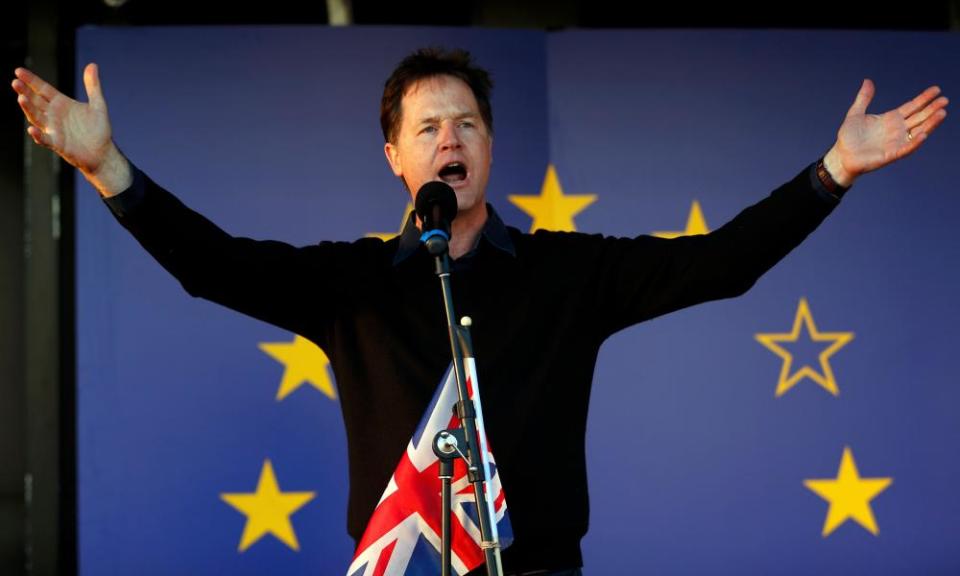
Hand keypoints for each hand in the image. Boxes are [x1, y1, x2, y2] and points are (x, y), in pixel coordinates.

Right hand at [12, 62, 130, 194]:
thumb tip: (93, 64)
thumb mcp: (98, 105)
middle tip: (15, 82)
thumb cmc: (98, 129)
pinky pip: (44, 139)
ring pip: (36, 117)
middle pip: (35, 101)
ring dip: (28, 109)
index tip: (18, 71)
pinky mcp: (57, 143)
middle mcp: (53, 115)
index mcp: (60, 103)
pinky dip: (38, 135)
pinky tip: (31, 129)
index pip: (42, 89)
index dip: (31, 80)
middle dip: (25, 92)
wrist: (103, 152)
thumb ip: (93, 86)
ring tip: (21, 98)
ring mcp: (53, 129)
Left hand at [825, 79, 948, 186]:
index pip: (912, 106)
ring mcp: (896, 142)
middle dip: (932, 109)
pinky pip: (907, 148)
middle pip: (919, 117)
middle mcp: (897, 130)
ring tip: (942, 113)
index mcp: (891, 119)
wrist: (841, 156)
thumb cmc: (848, 137)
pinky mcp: (891, 154)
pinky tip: (923, 134)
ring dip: (930, 123)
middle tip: (945, 100)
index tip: (936, 90)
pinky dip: (915, 142)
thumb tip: (868, 81)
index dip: (924, 99)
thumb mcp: (855, 113)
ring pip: (918, 131)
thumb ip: (863, 98)